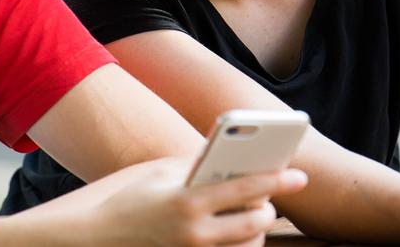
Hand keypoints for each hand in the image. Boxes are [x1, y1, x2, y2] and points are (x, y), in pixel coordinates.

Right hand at [93, 158, 307, 245]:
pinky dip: (237, 246)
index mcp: (188, 200)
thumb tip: (233, 161)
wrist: (98, 239)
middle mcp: (194, 232)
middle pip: (254, 223)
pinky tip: (238, 235)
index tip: (301, 176)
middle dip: (268, 211)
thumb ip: (198, 167)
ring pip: (246, 246)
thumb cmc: (131, 202)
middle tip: (269, 203)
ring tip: (254, 219)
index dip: (277, 180)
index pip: (245, 188)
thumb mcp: (161, 175)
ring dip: (255, 232)